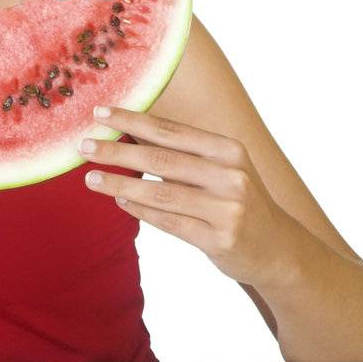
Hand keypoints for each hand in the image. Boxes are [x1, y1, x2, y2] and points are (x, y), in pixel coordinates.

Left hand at [80, 104, 301, 289]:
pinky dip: (140, 211)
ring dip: (121, 184)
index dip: (133, 120)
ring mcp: (227, 209)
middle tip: (83, 146)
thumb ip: (184, 155)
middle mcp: (230, 175)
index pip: (171, 130)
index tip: (100, 113)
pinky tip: (119, 202)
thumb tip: (128, 135)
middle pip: (161, 158)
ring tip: (91, 179)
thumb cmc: (239, 201)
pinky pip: (170, 222)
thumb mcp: (223, 169)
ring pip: (161, 193)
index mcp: (228, 150)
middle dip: (117, 150)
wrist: (279, 249)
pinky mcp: (220, 239)